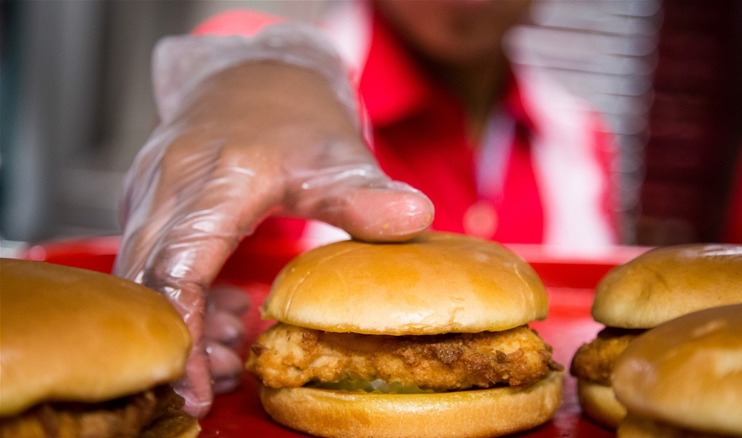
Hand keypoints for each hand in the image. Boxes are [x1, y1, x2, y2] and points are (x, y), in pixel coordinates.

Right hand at [112, 60, 432, 417]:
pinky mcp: (147, 198)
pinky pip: (150, 259)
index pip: (179, 268)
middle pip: (149, 282)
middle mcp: (170, 183)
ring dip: (183, 321)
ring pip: (143, 275)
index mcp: (218, 178)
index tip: (199, 385)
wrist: (254, 72)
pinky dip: (181, 296)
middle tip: (224, 377)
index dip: (185, 333)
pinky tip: (225, 310)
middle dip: (182, 341)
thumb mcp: (339, 154)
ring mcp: (150, 189)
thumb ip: (366, 196)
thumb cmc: (297, 114)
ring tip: (234, 346)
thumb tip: (416, 219)